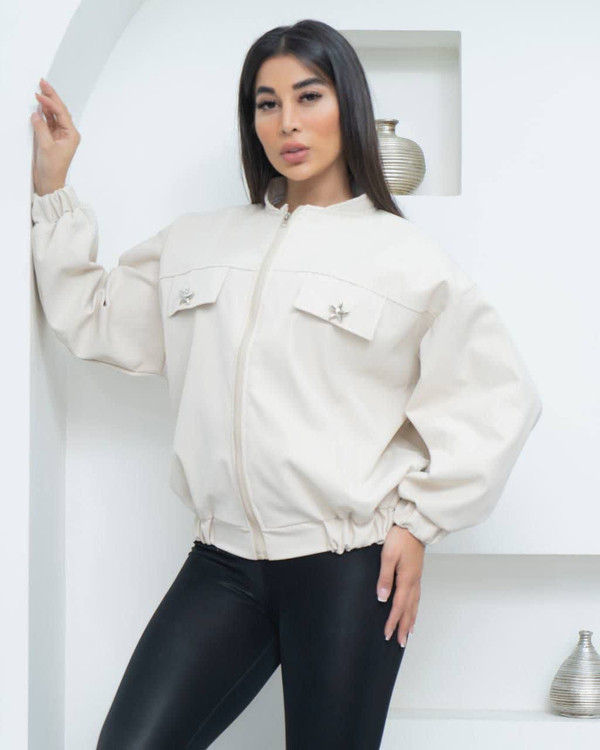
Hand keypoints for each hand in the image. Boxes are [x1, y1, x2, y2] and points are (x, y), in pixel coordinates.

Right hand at [31, 78, 80, 195]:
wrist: (49, 182)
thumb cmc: (52, 169)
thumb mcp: (46, 146)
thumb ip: (41, 128)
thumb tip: (37, 114)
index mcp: (71, 135)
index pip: (61, 113)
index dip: (50, 102)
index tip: (40, 94)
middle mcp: (67, 133)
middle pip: (59, 110)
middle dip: (51, 96)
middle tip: (43, 83)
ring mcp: (59, 135)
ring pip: (53, 114)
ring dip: (47, 103)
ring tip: (40, 90)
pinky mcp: (51, 138)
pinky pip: (47, 122)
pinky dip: (43, 113)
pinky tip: (39, 106)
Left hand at [376, 524, 423, 646]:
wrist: (414, 525)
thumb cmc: (400, 538)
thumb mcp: (388, 556)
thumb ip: (385, 578)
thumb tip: (382, 598)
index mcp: (406, 579)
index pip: (397, 606)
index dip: (392, 622)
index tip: (387, 635)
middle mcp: (413, 581)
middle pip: (409, 610)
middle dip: (404, 627)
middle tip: (400, 643)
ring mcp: (417, 577)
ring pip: (415, 604)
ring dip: (411, 619)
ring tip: (409, 632)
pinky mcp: (416, 573)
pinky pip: (417, 596)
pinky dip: (415, 607)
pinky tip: (413, 609)